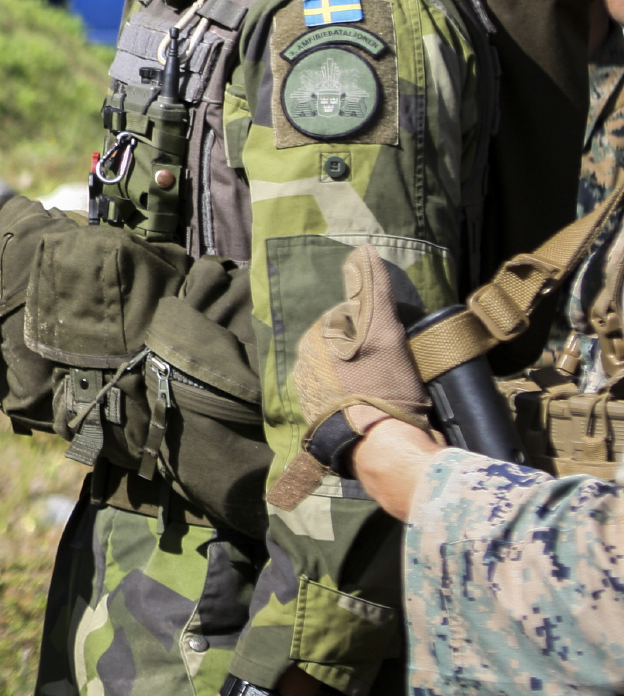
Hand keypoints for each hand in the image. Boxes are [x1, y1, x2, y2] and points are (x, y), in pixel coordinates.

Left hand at [269, 245, 433, 508]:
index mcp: (313, 340)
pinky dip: (356, 404)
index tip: (393, 343)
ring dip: (360, 380)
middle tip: (393, 370)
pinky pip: (340, 404)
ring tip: (387, 392)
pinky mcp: (319, 425)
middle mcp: (302, 367)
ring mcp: (308, 397)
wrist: (380, 446)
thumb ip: (372, 290)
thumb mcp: (384, 332)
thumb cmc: (384, 385)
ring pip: (340, 377)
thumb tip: (363, 249)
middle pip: (341, 349)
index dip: (373, 329)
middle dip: (363, 355)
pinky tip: (375, 410)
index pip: (346, 320)